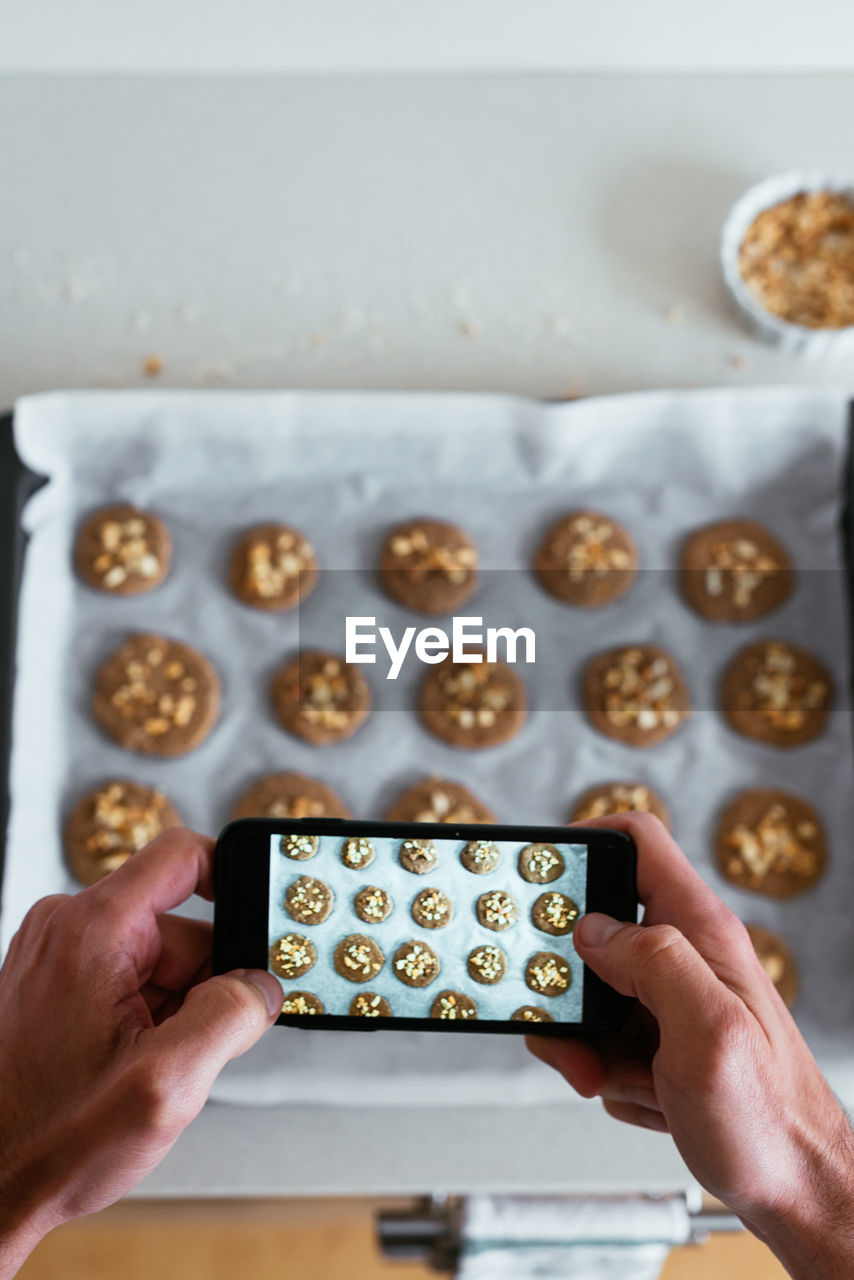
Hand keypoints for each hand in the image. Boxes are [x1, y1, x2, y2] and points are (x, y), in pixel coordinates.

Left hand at [0, 828, 280, 1276]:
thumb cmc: (48, 1142)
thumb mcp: (166, 1083)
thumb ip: (230, 1018)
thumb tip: (262, 986)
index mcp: (93, 930)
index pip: (181, 855)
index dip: (234, 877)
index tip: (264, 918)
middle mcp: (71, 930)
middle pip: (181, 926)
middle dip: (205, 985)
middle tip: (192, 1046)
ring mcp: (62, 958)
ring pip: (161, 961)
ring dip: (176, 1011)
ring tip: (151, 1068)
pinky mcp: (60, 987)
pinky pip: (134, 983)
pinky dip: (151, 1021)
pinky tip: (134, 1066)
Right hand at [528, 813, 853, 1279]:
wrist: (793, 1190)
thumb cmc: (768, 1118)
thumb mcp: (708, 1030)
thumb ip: (652, 960)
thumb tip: (593, 928)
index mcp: (699, 931)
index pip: (638, 843)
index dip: (584, 843)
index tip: (539, 879)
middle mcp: (685, 956)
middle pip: (594, 928)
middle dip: (566, 979)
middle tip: (567, 1022)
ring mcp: (671, 999)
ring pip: (589, 993)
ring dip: (584, 1041)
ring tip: (609, 1076)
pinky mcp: (660, 1041)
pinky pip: (601, 1040)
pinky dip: (606, 1072)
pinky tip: (643, 1095)